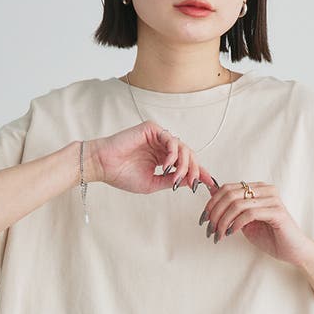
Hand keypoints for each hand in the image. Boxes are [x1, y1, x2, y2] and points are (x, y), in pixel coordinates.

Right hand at [88, 121, 215, 195]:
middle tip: (193, 182)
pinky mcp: (152, 129)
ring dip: (183, 164)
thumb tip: (191, 182)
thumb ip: (171, 180)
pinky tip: (167, 165)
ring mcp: (157, 137)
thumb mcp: (152, 184)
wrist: (103, 166)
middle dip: (194, 170)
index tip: (210, 184)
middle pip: (188, 155)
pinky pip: (171, 140)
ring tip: (176, 177)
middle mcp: (162, 146)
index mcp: (162, 158)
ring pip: (182, 147)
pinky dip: (173, 153)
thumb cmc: (122, 175)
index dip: (199, 172)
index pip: (185, 163)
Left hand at [199, 179, 313, 266]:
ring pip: (237, 204)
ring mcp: (273, 199)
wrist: (293, 250)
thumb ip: (231, 208)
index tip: (203, 219)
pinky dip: (235, 224)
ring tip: (218, 234)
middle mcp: (266, 190)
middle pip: (230, 194)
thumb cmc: (271, 236)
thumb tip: (211, 194)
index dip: (211, 203)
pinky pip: (249, 213)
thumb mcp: (244, 221)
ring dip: (222, 221)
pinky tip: (230, 233)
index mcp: (258, 189)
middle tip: (209, 229)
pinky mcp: (277, 212)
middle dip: (214, 212)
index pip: (227, 188)